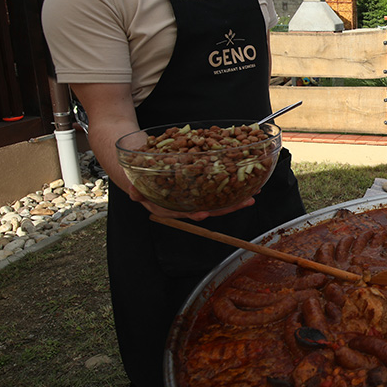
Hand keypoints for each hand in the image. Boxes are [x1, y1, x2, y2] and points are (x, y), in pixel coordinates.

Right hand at [129, 187, 255, 219]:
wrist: (143, 173)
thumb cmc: (141, 180)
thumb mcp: (137, 186)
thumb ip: (136, 191)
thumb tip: (133, 191)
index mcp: (173, 207)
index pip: (186, 212)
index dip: (196, 213)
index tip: (204, 214)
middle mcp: (188, 204)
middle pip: (211, 208)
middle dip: (230, 207)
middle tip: (247, 201)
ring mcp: (197, 196)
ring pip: (220, 200)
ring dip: (237, 198)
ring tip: (253, 194)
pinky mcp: (202, 186)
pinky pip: (219, 186)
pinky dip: (234, 185)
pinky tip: (248, 181)